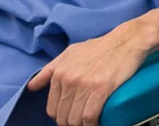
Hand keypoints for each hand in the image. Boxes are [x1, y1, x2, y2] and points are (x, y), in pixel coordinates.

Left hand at [28, 23, 153, 125]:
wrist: (127, 40)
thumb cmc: (100, 47)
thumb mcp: (71, 52)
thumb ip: (49, 69)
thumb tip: (32, 86)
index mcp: (59, 72)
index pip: (52, 108)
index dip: (62, 116)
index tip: (72, 115)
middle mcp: (69, 79)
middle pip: (63, 116)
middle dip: (71, 122)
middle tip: (82, 119)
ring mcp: (84, 85)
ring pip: (75, 119)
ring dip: (82, 125)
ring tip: (89, 122)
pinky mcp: (101, 89)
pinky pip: (89, 117)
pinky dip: (91, 124)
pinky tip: (96, 123)